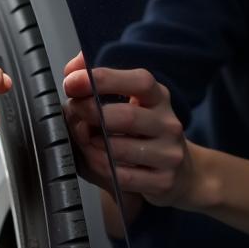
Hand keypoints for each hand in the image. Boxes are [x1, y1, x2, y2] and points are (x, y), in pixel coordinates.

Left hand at [63, 52, 197, 207]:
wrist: (176, 173)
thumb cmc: (136, 134)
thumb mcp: (121, 103)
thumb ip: (95, 83)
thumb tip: (74, 66)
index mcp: (158, 97)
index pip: (140, 82)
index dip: (105, 79)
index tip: (72, 82)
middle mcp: (168, 123)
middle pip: (126, 116)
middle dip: (91, 113)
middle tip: (73, 112)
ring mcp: (169, 153)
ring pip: (119, 149)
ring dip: (91, 145)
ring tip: (83, 140)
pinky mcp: (163, 181)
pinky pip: (121, 176)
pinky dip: (101, 168)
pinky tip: (96, 162)